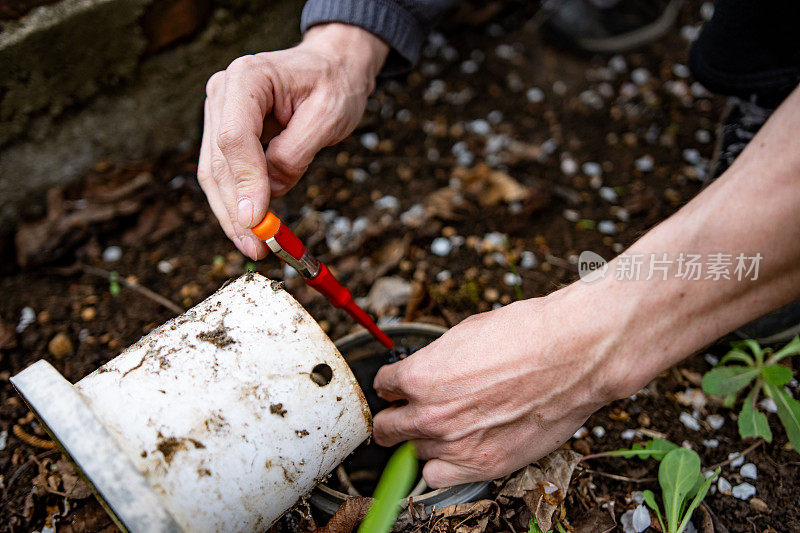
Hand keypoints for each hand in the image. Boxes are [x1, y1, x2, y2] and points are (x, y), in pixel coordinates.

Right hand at [198, 23, 388, 258]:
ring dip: (232, 215)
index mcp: (248, 78)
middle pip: (218, 162)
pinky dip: (237, 203)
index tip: (256, 220)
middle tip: (256, 247)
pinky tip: (252, 227)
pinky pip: (224, 174)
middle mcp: (224, 93)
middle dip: (235, 211)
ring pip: (214, 174)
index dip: (244, 182)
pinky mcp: (225, 133)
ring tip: (254, 246)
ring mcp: (220, 113)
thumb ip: (296, 153)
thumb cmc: (334, 84)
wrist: (333, 66)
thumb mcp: (328, 116)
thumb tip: (271, 192)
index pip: (235, 137)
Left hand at [372, 288, 634, 487]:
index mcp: (419, 375)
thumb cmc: (526, 336)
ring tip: (448, 427)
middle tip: (407, 414)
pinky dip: (442, 467)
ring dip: (425, 441)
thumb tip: (428, 372)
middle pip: (387, 428)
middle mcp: (429, 413)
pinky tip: (456, 451)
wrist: (572, 355)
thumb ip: (436, 362)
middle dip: (396, 418)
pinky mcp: (482, 464)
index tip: (401, 389)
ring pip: (414, 453)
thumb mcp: (464, 335)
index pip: (383, 387)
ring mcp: (455, 443)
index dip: (394, 386)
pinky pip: (437, 478)